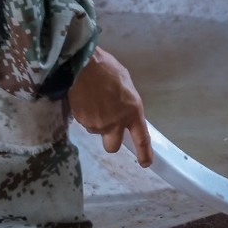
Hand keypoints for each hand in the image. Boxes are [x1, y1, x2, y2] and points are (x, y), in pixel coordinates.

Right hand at [68, 47, 153, 167]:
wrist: (81, 65)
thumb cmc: (105, 68)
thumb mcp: (124, 82)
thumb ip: (125, 101)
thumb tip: (122, 107)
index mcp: (132, 110)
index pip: (141, 138)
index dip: (144, 152)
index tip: (146, 163)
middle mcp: (116, 122)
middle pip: (113, 146)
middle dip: (110, 139)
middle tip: (107, 125)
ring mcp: (98, 124)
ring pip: (96, 131)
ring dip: (95, 121)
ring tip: (92, 99)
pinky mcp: (82, 122)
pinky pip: (85, 122)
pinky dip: (84, 114)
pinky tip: (83, 99)